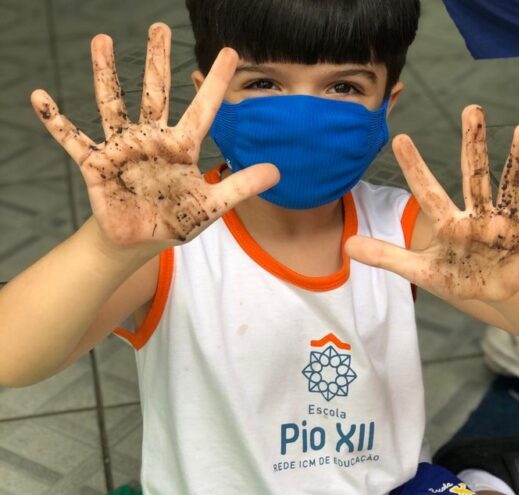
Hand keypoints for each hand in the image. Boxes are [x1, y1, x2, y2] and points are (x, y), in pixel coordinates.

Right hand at [31, 23, 278, 250]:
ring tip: (103, 41)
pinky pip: (72, 139)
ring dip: (106, 76)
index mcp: (181, 148)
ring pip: (113, 105)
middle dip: (158, 62)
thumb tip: (277, 171)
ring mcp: (122, 148)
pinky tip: (40, 98)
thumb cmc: (173, 220)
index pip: (202, 110)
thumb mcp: (211, 206)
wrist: (139, 242)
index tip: (231, 53)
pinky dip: (56, 121)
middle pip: (156, 94)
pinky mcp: (96, 164)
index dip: (216, 84)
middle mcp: (151, 140)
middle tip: (161, 27)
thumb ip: (240, 187)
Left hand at [345, 105, 518, 300]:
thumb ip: (386, 257)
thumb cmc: (456, 276)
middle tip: (470, 110)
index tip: (399, 138)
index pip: (428, 191)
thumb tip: (346, 248)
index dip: (414, 167)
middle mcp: (478, 216)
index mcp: (450, 223)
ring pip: (512, 188)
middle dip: (472, 145)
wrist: (490, 292)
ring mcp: (506, 226)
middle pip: (473, 176)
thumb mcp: (418, 271)